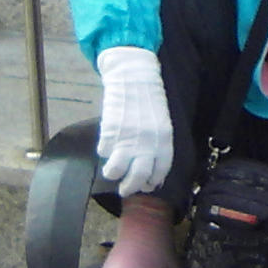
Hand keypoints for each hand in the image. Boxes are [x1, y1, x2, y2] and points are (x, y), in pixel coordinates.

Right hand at [95, 46, 175, 193]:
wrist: (134, 77)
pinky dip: (104, 153)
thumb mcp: (161, 124)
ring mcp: (127, 137)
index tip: (147, 187)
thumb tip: (151, 170)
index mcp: (164, 140)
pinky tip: (106, 148)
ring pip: (116, 169)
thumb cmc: (149, 101)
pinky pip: (104, 151)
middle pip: (138, 176)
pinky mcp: (110, 131)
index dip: (152, 182)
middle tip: (125, 190)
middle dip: (130, 187)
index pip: (160, 170)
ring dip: (112, 173)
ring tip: (111, 172)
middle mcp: (147, 142)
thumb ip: (158, 146)